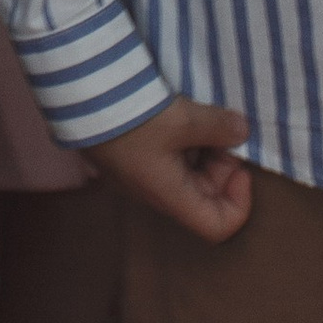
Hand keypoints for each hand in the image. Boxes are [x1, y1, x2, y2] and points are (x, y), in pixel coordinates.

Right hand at [89, 92, 251, 241]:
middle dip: (223, 165)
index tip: (241, 166)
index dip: (239, 203)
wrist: (79, 96)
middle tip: (223, 129)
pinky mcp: (132, 154)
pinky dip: (184, 139)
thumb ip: (218, 127)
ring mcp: (142, 174)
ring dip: (203, 148)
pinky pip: (169, 157)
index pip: (217, 227)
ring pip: (188, 174)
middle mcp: (157, 192)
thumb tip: (242, 131)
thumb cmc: (132, 118)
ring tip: (202, 115)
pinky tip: (180, 112)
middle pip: (206, 197)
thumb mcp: (181, 120)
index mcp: (171, 196)